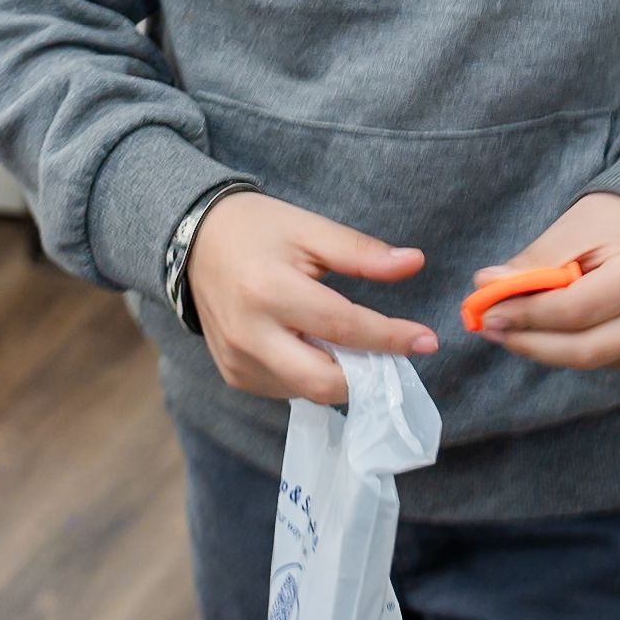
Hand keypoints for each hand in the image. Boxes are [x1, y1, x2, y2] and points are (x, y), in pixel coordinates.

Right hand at [185, 191, 435, 404]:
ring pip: (307, 391)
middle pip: (324, 381)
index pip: (342, 326)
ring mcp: (237, 361)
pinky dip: (311, 374)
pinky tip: (316, 346)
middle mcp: (249, 333)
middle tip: (395, 358)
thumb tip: (415, 263)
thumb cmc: (258, 230)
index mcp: (269, 290)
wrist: (192, 242)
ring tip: (355, 345)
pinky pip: (287, 389)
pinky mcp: (234, 374)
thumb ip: (361, 252)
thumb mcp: (309, 228)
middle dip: (368, 376)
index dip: (390, 337)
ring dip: (341, 376)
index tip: (427, 340)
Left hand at [469, 193, 619, 372]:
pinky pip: (607, 362)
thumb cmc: (618, 221)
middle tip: (491, 328)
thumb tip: (485, 288)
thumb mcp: (575, 228)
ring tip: (513, 329)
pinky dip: (573, 349)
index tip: (487, 311)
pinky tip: (554, 331)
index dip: (526, 315)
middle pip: (584, 349)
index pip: (576, 311)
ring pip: (592, 361)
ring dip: (546, 349)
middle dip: (530, 342)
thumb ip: (534, 262)